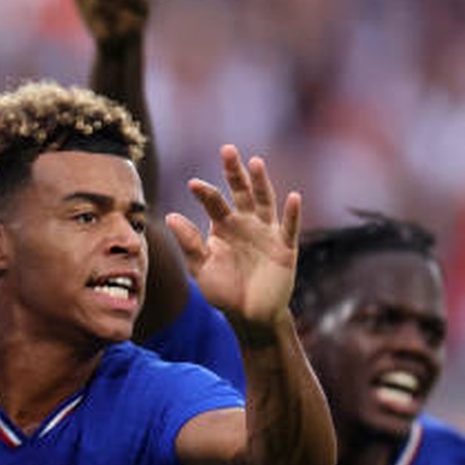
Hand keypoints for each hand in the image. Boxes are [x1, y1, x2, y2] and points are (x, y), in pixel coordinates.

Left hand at [165, 145, 301, 332]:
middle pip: (240, 191)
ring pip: (264, 202)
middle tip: (227, 149)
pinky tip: (294, 197)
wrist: (250, 316)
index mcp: (223, 226)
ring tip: (255, 162)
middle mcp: (245, 223)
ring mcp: (266, 233)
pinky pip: (289, 227)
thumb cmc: (224, 290)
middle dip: (234, 172)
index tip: (193, 184)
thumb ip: (189, 243)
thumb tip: (170, 217)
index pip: (213, 202)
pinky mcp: (284, 247)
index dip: (204, 193)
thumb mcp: (201, 268)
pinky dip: (292, 213)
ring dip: (261, 183)